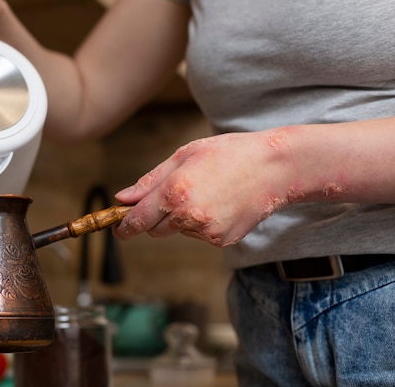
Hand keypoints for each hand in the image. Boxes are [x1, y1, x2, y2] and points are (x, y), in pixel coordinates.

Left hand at [113, 129, 297, 245]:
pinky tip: (220, 204)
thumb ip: (150, 181)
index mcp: (174, 192)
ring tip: (207, 192)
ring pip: (178, 230)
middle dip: (155, 217)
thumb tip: (123, 198)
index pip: (138, 220)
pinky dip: (202, 223)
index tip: (119, 229)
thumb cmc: (229, 154)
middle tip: (173, 196)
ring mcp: (205, 231)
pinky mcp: (221, 240)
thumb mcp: (185, 155)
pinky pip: (199, 235)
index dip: (124, 226)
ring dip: (182, 218)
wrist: (275, 168)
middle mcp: (187, 216)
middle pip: (155, 229)